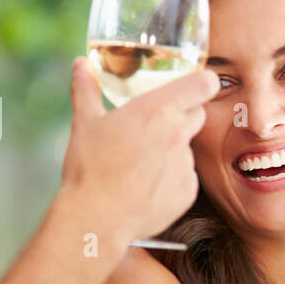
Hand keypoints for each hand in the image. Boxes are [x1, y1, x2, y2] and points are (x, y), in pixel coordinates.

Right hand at [62, 58, 217, 243]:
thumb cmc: (90, 168)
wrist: (96, 218)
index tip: (196, 85)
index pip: (204, 84)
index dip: (203, 82)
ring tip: (140, 163)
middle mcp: (178, 135)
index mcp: (158, 111)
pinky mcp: (188, 192)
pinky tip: (145, 185)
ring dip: (172, 150)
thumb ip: (86, 88)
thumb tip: (81, 65)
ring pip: (188, 149)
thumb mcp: (85, 122)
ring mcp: (186, 165)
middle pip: (197, 114)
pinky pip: (185, 177)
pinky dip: (171, 178)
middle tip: (155, 125)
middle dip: (182, 115)